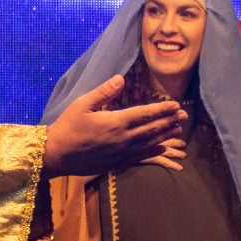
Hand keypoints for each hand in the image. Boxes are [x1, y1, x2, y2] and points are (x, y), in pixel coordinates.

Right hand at [42, 75, 185, 178]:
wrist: (56, 155)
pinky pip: (140, 156)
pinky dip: (153, 151)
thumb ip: (104, 92)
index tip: (176, 105)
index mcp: (115, 122)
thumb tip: (121, 78)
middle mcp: (122, 138)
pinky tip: (162, 147)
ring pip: (149, 143)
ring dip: (165, 135)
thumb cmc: (67, 126)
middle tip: (184, 116)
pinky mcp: (117, 162)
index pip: (145, 114)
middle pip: (152, 128)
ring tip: (178, 129)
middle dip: (169, 121)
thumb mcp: (82, 104)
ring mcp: (121, 152)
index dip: (162, 110)